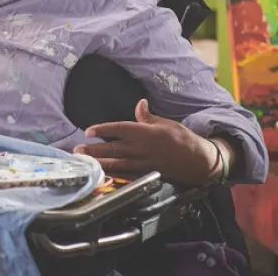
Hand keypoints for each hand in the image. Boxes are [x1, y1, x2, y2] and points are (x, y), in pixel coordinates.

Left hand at [73, 99, 217, 185]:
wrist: (199, 161)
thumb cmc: (182, 139)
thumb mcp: (166, 123)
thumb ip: (148, 117)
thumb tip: (139, 103)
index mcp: (147, 133)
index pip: (121, 129)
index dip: (104, 129)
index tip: (88, 131)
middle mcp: (143, 149)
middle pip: (114, 149)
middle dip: (95, 150)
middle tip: (78, 151)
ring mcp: (144, 163)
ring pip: (117, 164)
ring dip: (100, 163)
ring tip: (85, 162)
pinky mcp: (146, 173)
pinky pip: (127, 174)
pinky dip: (113, 174)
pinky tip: (102, 174)